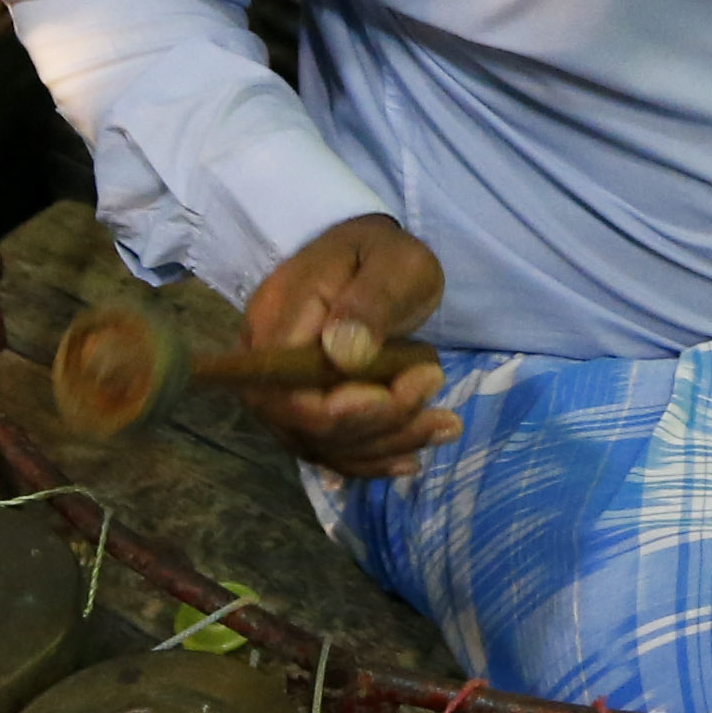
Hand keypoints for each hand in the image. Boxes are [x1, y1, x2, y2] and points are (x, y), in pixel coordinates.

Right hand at [234, 214, 455, 479]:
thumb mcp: (392, 264)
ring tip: (445, 424)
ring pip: (321, 444)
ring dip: (386, 444)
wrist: (370, 254)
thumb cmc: (382, 252)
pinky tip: (412, 458)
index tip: (398, 393)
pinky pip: (329, 448)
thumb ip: (370, 302)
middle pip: (304, 426)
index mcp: (278, 318)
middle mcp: (266, 361)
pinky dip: (372, 460)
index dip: (340, 411)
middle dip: (376, 426)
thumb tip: (342, 354)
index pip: (287, 391)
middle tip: (433, 385)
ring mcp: (282, 388)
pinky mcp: (305, 406)